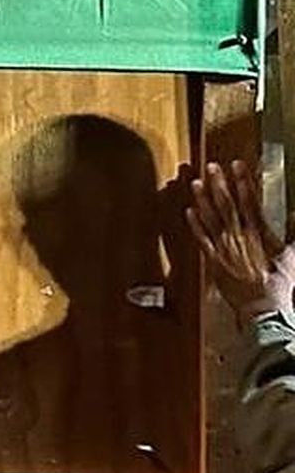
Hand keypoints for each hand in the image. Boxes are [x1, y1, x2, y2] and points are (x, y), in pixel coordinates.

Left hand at [186, 160, 294, 319]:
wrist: (263, 307)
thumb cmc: (280, 283)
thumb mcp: (293, 256)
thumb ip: (294, 233)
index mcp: (259, 233)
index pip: (250, 201)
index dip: (243, 181)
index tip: (237, 165)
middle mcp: (239, 237)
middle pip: (227, 205)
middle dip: (220, 184)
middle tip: (211, 165)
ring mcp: (224, 248)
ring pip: (211, 218)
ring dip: (203, 199)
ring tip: (196, 182)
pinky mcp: (213, 260)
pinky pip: (202, 239)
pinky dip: (195, 224)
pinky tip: (189, 210)